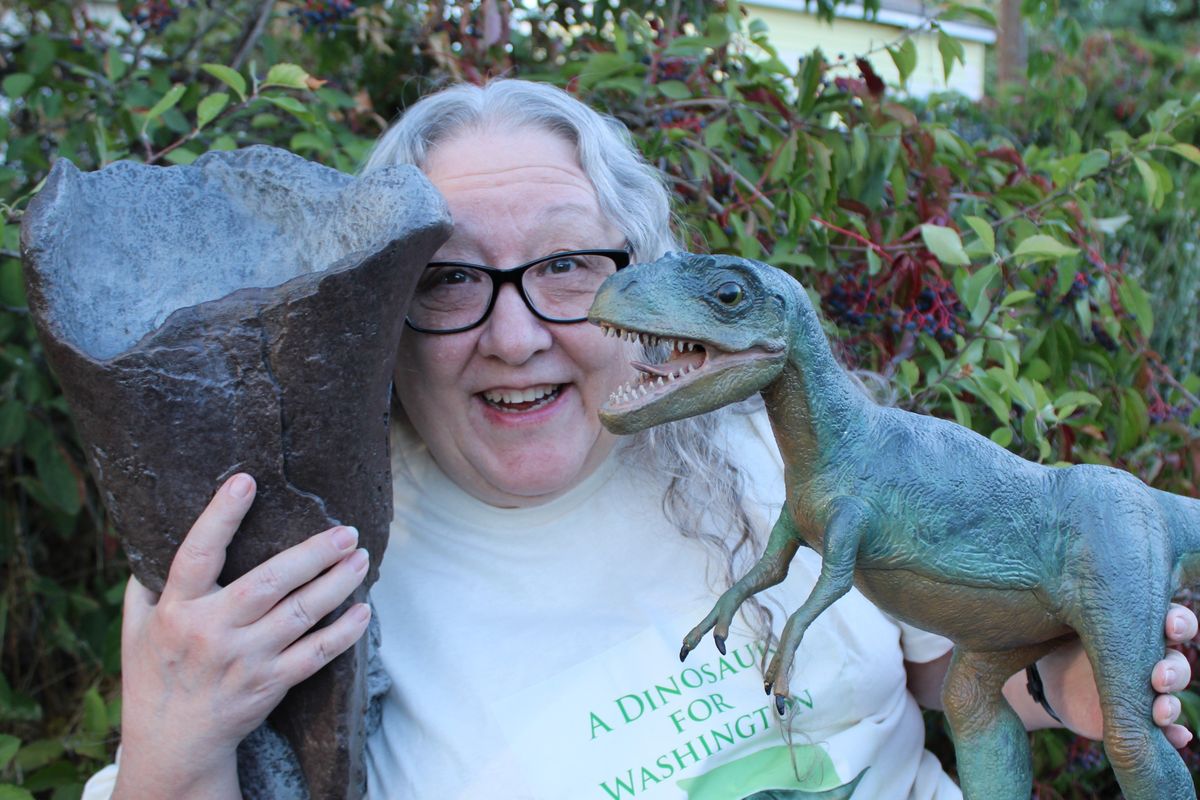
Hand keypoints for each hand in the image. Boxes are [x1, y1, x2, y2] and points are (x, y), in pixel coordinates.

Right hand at [113, 474, 371, 798]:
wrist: (173, 743)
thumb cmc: (155, 673)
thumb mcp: (136, 627)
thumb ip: (147, 582)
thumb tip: (156, 531)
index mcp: (177, 609)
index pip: (197, 554)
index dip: (220, 517)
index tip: (246, 481)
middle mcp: (212, 632)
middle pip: (269, 583)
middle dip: (312, 553)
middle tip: (347, 531)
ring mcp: (246, 659)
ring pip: (301, 614)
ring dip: (337, 584)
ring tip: (360, 558)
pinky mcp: (271, 683)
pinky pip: (316, 655)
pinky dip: (343, 633)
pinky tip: (363, 611)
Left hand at [1038, 603, 1196, 746]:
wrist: (1051, 678)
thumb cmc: (1065, 637)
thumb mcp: (1072, 622)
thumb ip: (1083, 614)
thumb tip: (1073, 596)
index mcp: (1142, 628)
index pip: (1175, 621)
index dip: (1180, 623)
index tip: (1170, 626)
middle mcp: (1153, 660)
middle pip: (1178, 665)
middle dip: (1175, 671)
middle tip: (1159, 677)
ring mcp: (1148, 693)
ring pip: (1172, 700)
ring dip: (1171, 707)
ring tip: (1160, 712)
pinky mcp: (1140, 719)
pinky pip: (1166, 731)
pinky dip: (1175, 735)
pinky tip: (1179, 737)